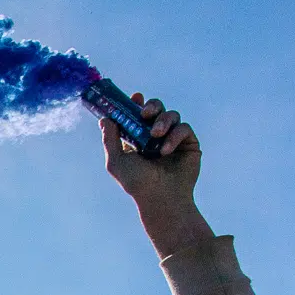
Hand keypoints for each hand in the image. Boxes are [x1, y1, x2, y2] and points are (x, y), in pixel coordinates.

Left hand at [101, 94, 208, 254]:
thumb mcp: (117, 161)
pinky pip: (184, 128)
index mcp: (138, 139)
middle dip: (151, 106)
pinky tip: (165, 150)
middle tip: (145, 113)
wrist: (160, 198)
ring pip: (171, 115)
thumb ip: (110, 140)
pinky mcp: (189, 143)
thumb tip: (105, 119)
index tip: (135, 96)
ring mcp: (173, 139)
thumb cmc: (137, 183)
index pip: (138, 114)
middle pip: (157, 109)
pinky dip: (174, 136)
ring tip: (155, 135)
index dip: (137, 103)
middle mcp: (156, 137)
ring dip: (162, 121)